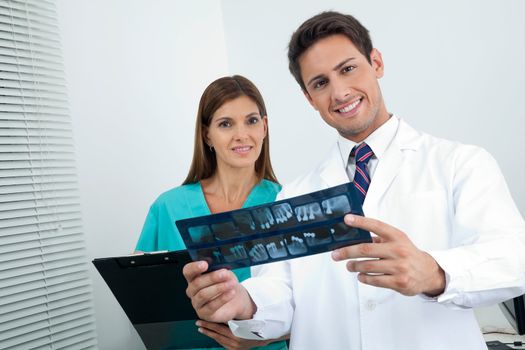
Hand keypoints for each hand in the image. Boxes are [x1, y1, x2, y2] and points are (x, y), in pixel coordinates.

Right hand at [183, 261, 256, 322]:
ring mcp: (197, 303)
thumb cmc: (226, 283)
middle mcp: (192, 290)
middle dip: (212, 278)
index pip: (188, 271)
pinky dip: (222, 299)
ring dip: (219, 288)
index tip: (205, 264)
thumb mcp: (224, 273)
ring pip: (203, 294)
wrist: (235, 299)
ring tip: (231, 284)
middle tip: (224, 274)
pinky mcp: (204, 313)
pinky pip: (211, 306)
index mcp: (194, 277)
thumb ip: (220, 269)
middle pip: (197, 283)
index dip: (194, 267)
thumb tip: (221, 268)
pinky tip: (231, 293)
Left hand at [196, 320, 272, 349]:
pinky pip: (222, 342)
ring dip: (209, 333)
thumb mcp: (244, 318)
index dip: (209, 324)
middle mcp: (236, 341)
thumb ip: (233, 316)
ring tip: (201, 328)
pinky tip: (210, 332)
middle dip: (207, 328)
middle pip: (217, 334)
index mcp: (238, 332)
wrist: (262, 336)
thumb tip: (219, 304)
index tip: (200, 320)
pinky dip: (216, 337)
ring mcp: (234, 347)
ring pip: (218, 339)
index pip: (219, 329)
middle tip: (197, 323)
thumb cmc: (253, 324)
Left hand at [331, 214, 445, 295]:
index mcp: (397, 236)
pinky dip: (363, 278)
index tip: (347, 219)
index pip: (376, 225)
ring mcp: (399, 267)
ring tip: (349, 266)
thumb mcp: (397, 241)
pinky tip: (361, 275)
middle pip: (366, 249)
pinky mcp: (399, 282)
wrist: (428, 272)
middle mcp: (398, 250)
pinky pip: (374, 280)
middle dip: (347, 252)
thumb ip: (378, 239)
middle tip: (336, 254)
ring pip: (367, 267)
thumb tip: (352, 238)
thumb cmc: (407, 254)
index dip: (360, 222)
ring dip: (354, 266)